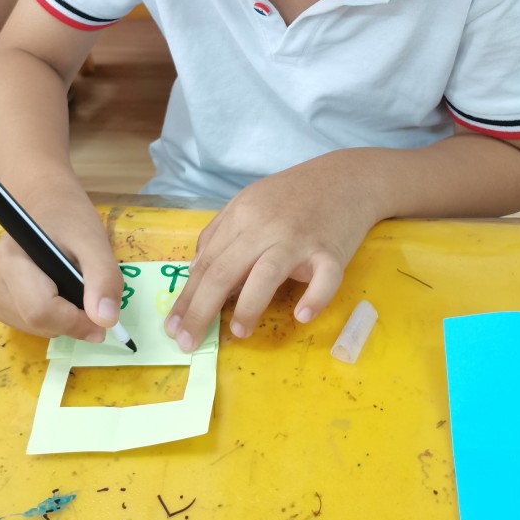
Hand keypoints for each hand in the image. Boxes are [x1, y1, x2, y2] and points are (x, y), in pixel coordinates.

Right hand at [0, 191, 124, 340]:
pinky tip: (56, 293)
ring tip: (72, 288)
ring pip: (31, 327)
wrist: (45, 204)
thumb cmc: (69, 219)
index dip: (75, 323)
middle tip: (92, 301)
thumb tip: (105, 320)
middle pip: (35, 321)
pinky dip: (49, 319)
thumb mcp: (94, 241)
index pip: (40, 310)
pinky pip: (25, 324)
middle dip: (71, 321)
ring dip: (61, 321)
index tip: (103, 321)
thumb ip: (103, 278)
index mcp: (9, 258)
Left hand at [164, 152, 381, 351]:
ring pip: (266, 274)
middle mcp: (266, 226)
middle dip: (201, 310)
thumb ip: (220, 233)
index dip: (187, 298)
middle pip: (225, 271)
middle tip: (187, 342)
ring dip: (248, 307)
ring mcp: (299, 239)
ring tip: (238, 333)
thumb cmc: (294, 194)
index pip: (207, 262)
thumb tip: (195, 273)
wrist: (347, 177)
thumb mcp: (250, 202)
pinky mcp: (331, 251)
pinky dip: (314, 298)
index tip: (172, 327)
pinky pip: (324, 279)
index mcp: (242, 215)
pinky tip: (301, 315)